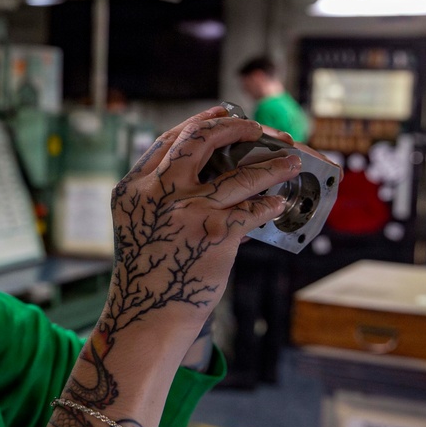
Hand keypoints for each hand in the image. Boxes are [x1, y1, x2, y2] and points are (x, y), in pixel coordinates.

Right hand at [106, 107, 300, 331]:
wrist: (146, 314)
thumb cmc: (146, 273)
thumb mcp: (138, 225)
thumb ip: (161, 198)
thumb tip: (212, 178)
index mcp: (134, 187)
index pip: (168, 141)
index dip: (199, 121)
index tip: (221, 113)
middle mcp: (158, 192)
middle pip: (200, 140)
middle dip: (234, 128)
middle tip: (257, 130)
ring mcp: (188, 209)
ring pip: (240, 175)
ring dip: (272, 166)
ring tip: (291, 163)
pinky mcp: (216, 232)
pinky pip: (253, 210)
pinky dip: (270, 205)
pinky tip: (279, 204)